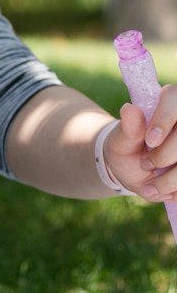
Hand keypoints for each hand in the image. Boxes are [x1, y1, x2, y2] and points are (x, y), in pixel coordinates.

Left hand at [105, 87, 176, 201]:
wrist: (135, 169)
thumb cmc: (129, 147)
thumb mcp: (122, 140)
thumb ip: (128, 128)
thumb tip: (129, 109)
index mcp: (170, 102)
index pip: (174, 99)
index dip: (164, 120)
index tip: (150, 141)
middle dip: (165, 156)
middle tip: (145, 164)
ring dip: (171, 179)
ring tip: (150, 187)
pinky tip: (165, 193)